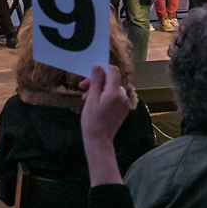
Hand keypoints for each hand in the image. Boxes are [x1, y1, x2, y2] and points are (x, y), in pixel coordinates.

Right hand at [80, 65, 129, 185]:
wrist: (99, 141)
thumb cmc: (92, 121)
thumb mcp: (91, 99)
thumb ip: (96, 81)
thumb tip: (97, 66)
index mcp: (115, 92)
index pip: (113, 70)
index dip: (101, 70)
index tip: (89, 76)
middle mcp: (123, 96)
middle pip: (111, 80)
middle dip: (97, 82)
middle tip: (82, 88)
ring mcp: (124, 103)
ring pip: (111, 88)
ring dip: (99, 90)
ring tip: (87, 99)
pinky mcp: (123, 109)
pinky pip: (114, 97)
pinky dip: (105, 97)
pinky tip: (95, 104)